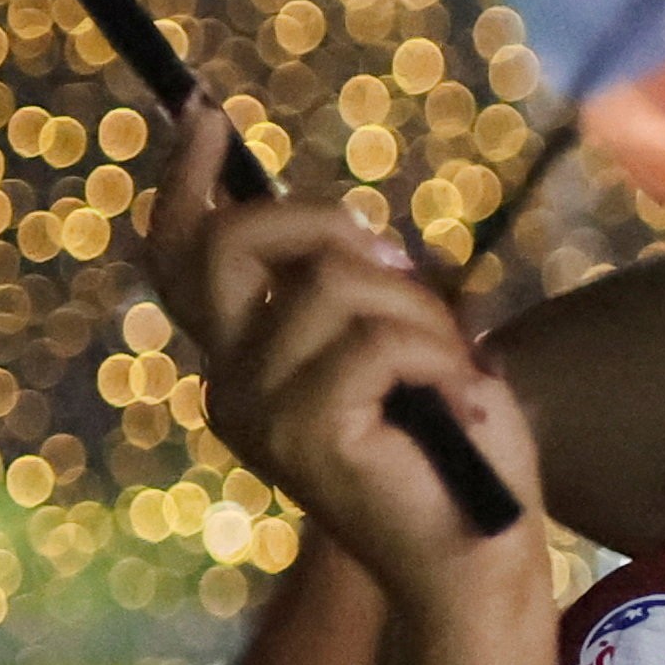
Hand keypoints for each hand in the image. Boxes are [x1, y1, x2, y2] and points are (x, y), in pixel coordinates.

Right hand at [149, 112, 549, 607]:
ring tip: (451, 374)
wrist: (481, 553)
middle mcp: (230, 386)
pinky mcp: (305, 433)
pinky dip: (440, 358)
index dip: (186, 181)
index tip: (204, 112)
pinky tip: (458, 406)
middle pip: (237, 242)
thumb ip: (355, 291)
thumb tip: (347, 232)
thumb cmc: (455, 451)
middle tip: (404, 267)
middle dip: (327, 225)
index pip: (184, 259)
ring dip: (420, 314)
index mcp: (245, 363)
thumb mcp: (404, 343)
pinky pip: (380, 341)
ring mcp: (258, 412)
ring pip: (336, 286)